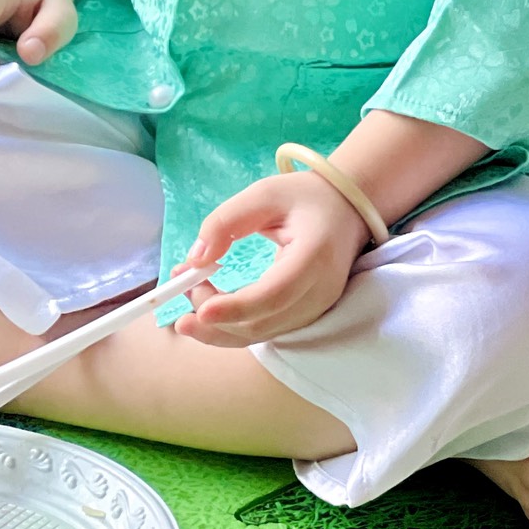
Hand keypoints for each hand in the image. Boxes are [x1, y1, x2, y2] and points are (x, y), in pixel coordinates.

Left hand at [172, 172, 368, 347]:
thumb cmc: (305, 197)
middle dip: (216, 318)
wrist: (346, 210)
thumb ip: (226, 222)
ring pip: (262, 334)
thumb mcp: (264, 194)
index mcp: (314, 254)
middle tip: (182, 291)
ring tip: (188, 300)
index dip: (236, 307)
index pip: (274, 294)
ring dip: (220, 326)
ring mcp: (318, 308)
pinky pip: (267, 330)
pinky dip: (234, 326)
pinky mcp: (308, 315)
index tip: (200, 309)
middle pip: (264, 323)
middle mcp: (321, 290)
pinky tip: (209, 309)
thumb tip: (195, 260)